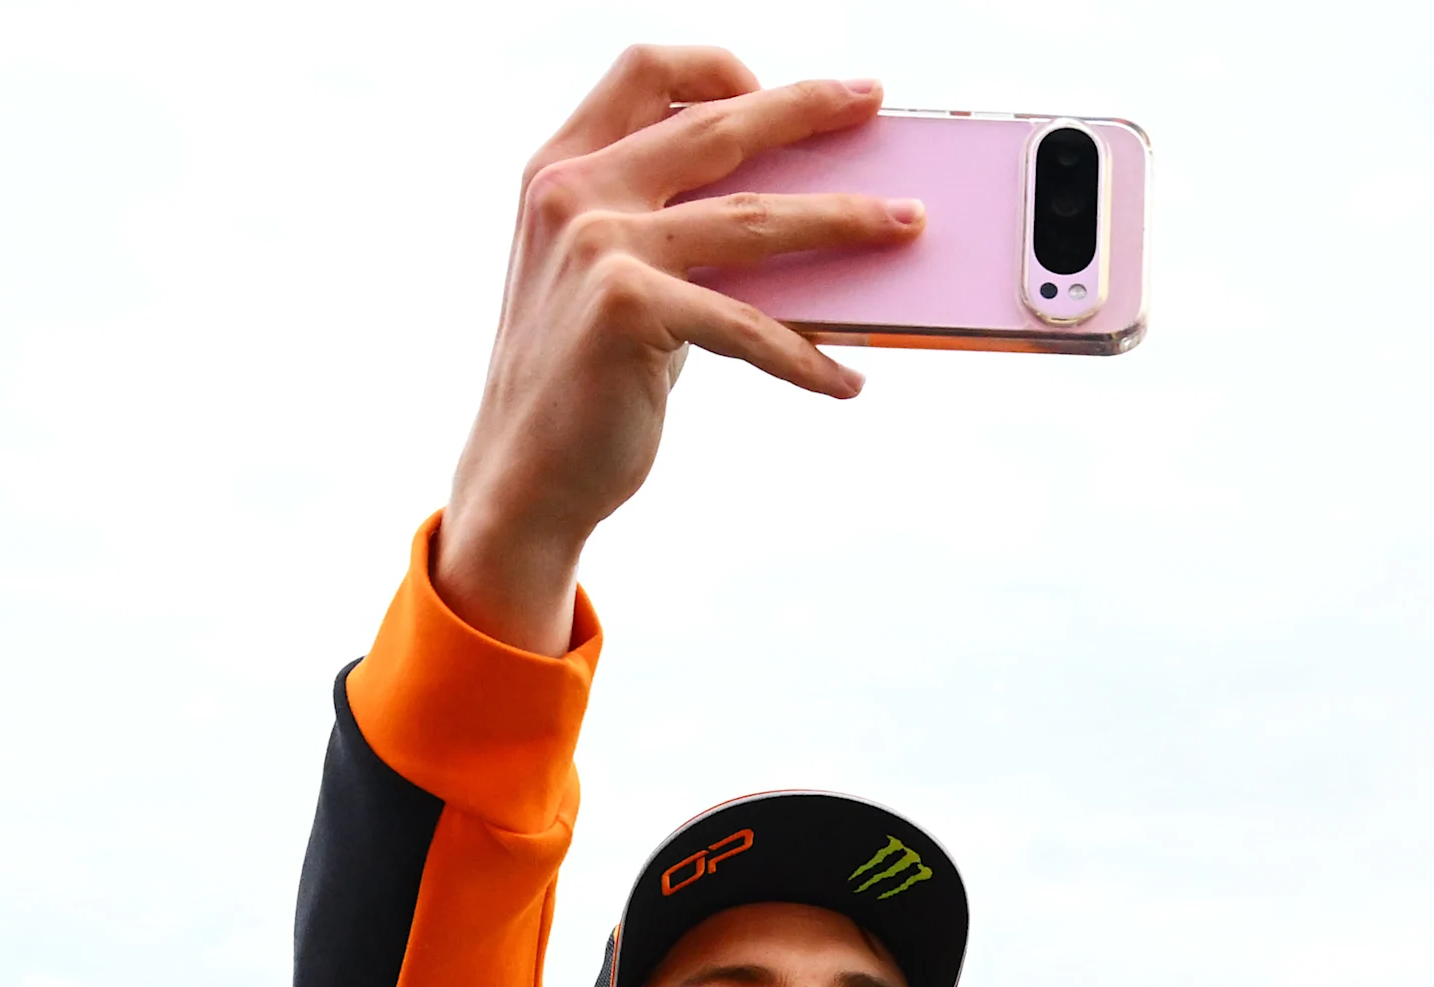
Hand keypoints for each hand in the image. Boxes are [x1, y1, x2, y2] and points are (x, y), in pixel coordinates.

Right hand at [439, 48, 928, 652]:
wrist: (524, 474)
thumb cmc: (584, 377)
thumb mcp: (616, 278)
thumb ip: (676, 230)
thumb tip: (801, 213)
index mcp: (560, 167)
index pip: (644, 71)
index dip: (717, 65)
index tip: (776, 85)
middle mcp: (572, 192)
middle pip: (716, 126)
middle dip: (806, 108)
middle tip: (872, 100)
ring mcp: (597, 245)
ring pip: (756, 219)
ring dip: (846, 220)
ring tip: (908, 224)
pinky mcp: (627, 308)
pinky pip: (751, 324)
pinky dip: (808, 358)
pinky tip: (848, 381)